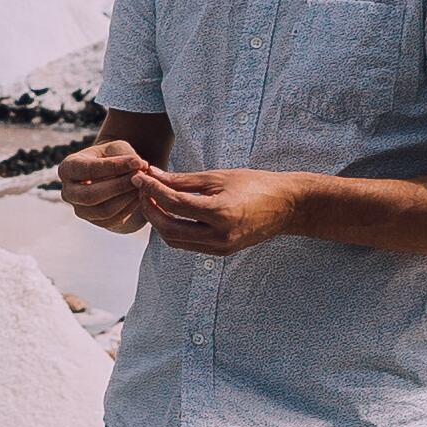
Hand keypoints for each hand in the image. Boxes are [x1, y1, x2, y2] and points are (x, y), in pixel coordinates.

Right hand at [55, 136, 152, 232]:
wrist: (112, 174)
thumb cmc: (112, 157)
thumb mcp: (116, 149)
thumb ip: (126, 155)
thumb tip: (140, 165)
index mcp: (67, 168)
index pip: (88, 169)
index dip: (114, 166)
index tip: (138, 161)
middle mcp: (68, 192)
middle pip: (90, 195)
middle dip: (119, 186)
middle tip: (140, 176)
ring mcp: (80, 210)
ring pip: (104, 210)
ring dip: (127, 198)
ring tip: (144, 184)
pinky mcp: (96, 222)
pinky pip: (114, 219)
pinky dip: (130, 207)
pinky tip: (141, 195)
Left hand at [138, 166, 315, 255]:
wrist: (287, 206)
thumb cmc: (254, 184)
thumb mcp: (218, 177)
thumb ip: (183, 179)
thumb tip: (152, 175)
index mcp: (219, 212)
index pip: (173, 203)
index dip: (152, 189)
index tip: (139, 177)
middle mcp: (219, 235)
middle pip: (168, 228)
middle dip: (150, 209)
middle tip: (143, 190)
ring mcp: (221, 247)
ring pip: (175, 241)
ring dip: (159, 222)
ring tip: (153, 201)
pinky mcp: (222, 251)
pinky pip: (188, 244)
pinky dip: (175, 230)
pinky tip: (170, 213)